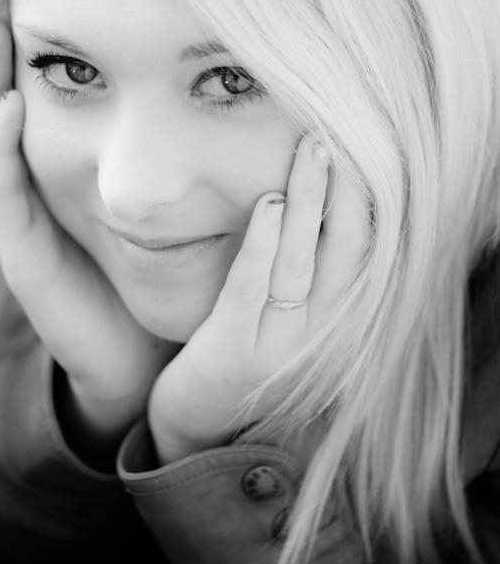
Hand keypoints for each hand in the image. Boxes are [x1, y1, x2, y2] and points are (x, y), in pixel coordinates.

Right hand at [0, 16, 178, 431]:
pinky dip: (1, 150)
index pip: (48, 109)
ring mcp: (24, 226)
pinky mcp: (21, 254)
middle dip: (3, 59)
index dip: (45, 59)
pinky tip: (8, 108)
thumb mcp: (167, 210)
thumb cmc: (160, 280)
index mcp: (68, 185)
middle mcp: (38, 199)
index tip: (48, 0)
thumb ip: (180, 164)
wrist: (140, 355)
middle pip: (11, 115)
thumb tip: (230, 96)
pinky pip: (3, 194)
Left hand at [148, 134, 371, 464]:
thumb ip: (302, 273)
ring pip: (304, 260)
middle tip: (336, 133)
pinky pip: (254, 289)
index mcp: (334, 322)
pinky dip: (264, 244)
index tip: (359, 147)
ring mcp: (279, 345)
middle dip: (344, 187)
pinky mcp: (235, 350)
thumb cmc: (241, 359)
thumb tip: (309, 202)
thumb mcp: (284, 319)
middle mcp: (319, 334)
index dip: (365, 198)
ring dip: (309, 201)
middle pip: (346, 248)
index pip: (365, 251)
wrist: (198, 430)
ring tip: (310, 150)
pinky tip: (270, 205)